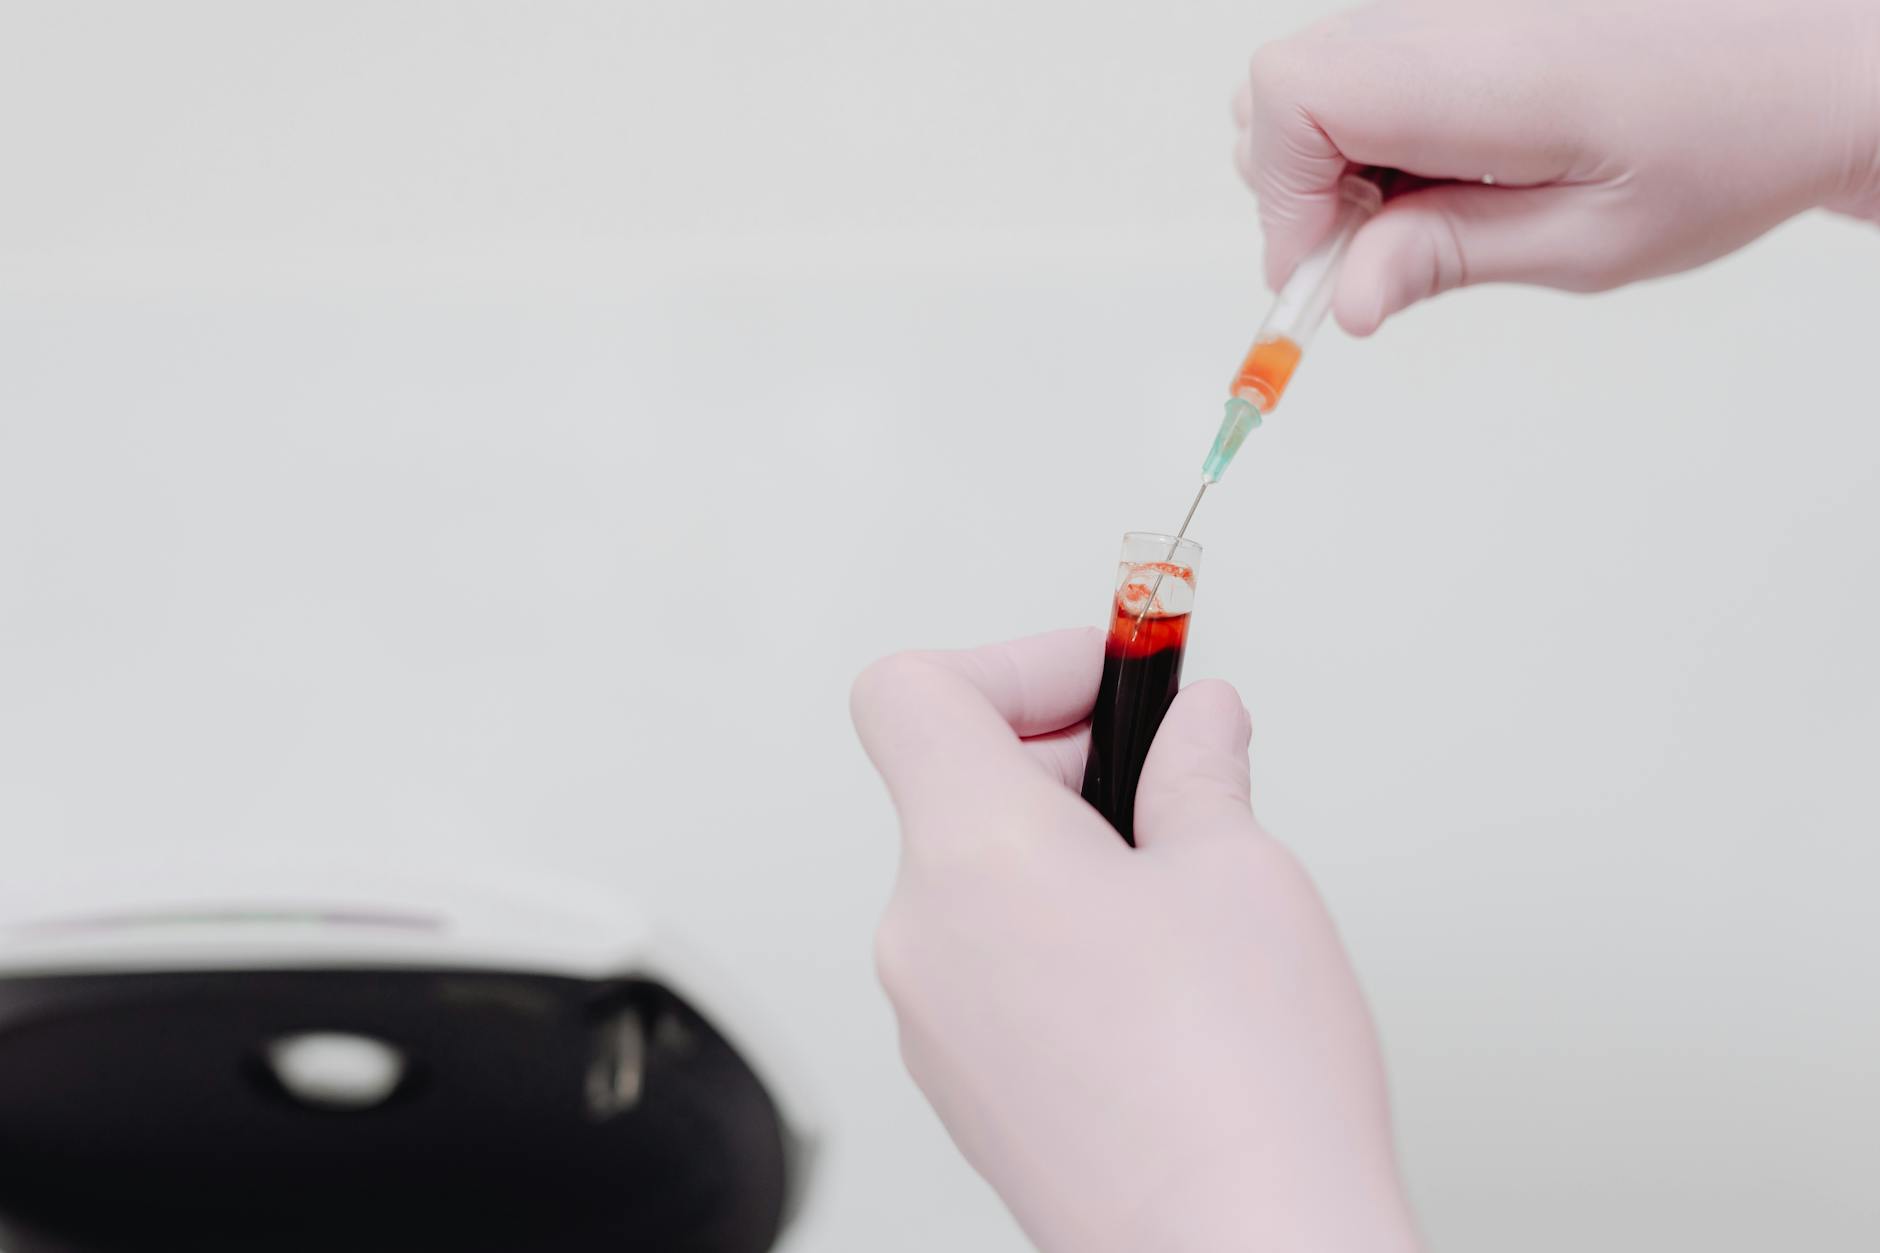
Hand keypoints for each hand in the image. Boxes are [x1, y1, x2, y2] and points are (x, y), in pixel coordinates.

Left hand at [851, 629, 1420, 1252]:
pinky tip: (1156, 975)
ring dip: (1063, 851)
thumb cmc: (1241, 1094)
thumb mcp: (1243, 875)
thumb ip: (1200, 771)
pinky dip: (1054, 934)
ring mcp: (935, 1023)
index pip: (913, 691)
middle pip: (949, 783)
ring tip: (1179, 887)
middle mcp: (923, 937)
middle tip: (1169, 773)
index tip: (1107, 678)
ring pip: (975, 880)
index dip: (1013, 660)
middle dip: (1062, 755)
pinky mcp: (966, 1087)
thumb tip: (1197, 726)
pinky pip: (988, 964)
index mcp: (972, 854)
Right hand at [1234, 0, 1879, 332]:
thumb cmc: (1735, 140)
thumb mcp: (1591, 242)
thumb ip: (1449, 259)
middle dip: (1301, 182)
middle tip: (1388, 245)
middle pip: (1285, 81)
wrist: (1818, 48)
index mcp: (1488, 65)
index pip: (1291, 97)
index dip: (1282, 196)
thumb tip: (1345, 299)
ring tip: (1437, 201)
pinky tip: (1456, 160)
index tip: (1332, 270)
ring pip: (1320, 67)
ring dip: (1339, 153)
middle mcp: (1458, 6)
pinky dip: (1382, 120)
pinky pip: (1372, 53)